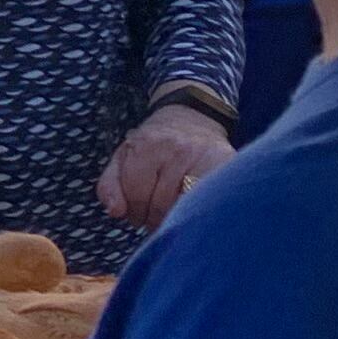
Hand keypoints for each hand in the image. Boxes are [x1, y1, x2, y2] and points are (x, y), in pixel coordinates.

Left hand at [96, 102, 233, 231]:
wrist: (191, 119)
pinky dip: (200, 210)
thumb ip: (109, 186)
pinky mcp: (227, 164)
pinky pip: (210, 201)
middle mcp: (177, 149)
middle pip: (161, 206)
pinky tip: (194, 206)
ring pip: (185, 208)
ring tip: (173, 211)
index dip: (134, 212)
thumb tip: (115, 211)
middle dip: (154, 219)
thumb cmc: (152, 146)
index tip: (138, 212)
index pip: (136, 197)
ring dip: (176, 218)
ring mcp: (205, 157)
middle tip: (155, 215)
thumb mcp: (122, 158)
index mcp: (147, 146)